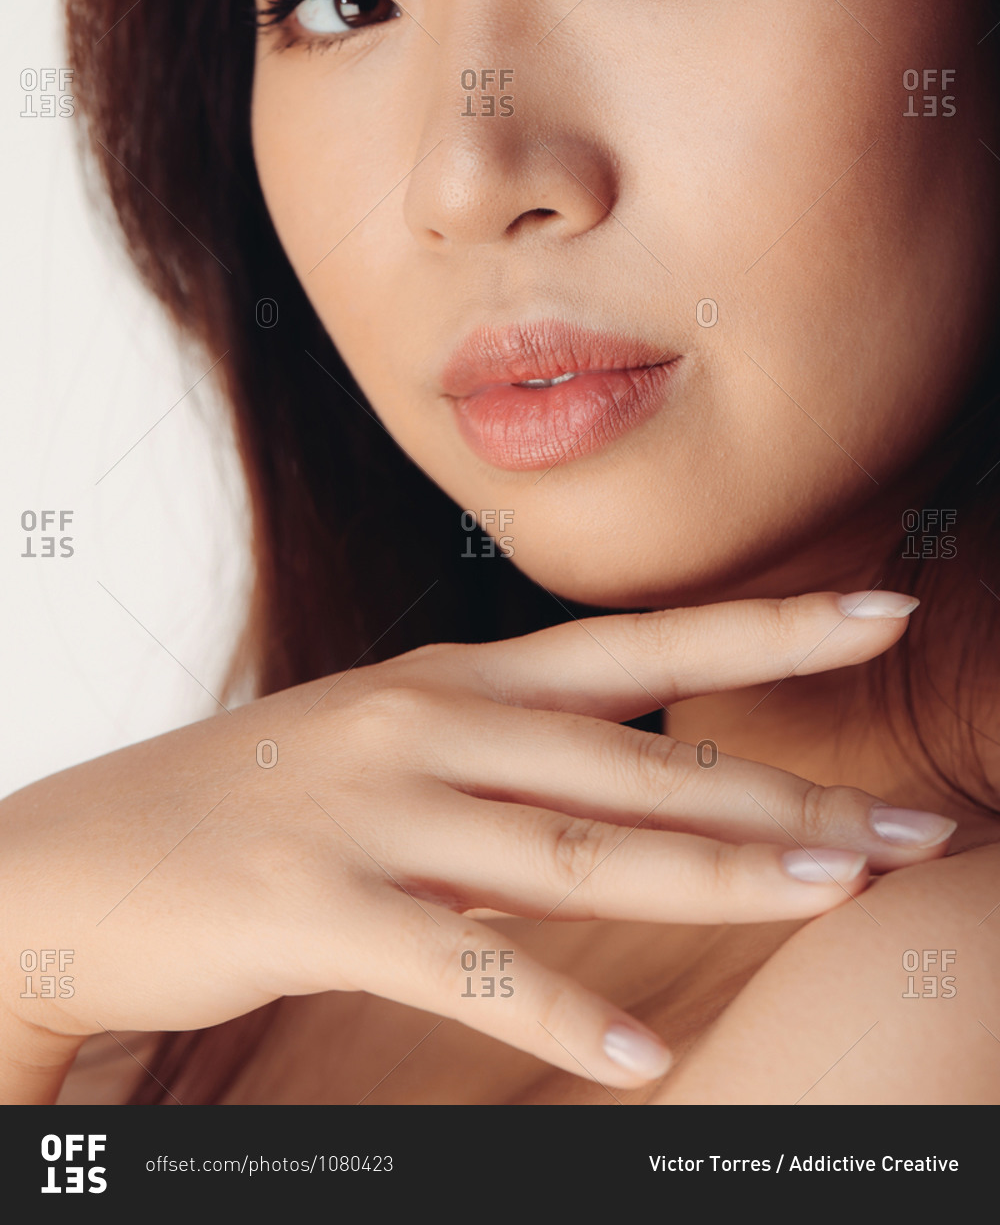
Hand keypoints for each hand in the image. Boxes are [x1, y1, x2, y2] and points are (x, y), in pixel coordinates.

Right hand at [0, 589, 952, 1094]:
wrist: (84, 856)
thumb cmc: (254, 796)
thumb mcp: (389, 738)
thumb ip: (507, 747)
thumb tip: (628, 766)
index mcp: (455, 676)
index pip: (641, 643)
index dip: (766, 629)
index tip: (881, 613)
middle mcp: (431, 722)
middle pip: (642, 758)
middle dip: (787, 793)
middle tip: (911, 824)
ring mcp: (377, 809)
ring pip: (580, 849)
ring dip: (719, 877)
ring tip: (833, 892)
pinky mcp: (320, 905)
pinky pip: (465, 969)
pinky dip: (557, 1015)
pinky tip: (639, 1057)